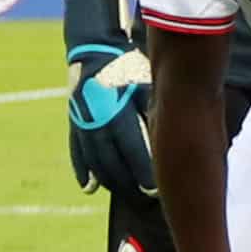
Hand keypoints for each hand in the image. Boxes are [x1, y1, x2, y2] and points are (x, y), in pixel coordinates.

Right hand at [66, 43, 155, 197]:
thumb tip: (176, 140)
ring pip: (95, 161)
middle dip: (128, 184)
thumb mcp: (148, 88)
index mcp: (119, 113)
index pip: (133, 151)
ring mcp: (82, 124)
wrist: (95, 51)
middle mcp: (98, 122)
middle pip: (113, 163)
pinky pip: (77, 152)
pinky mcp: (74, 123)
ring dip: (109, 181)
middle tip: (144, 200)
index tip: (156, 191)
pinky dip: (83, 171)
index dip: (143, 173)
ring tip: (124, 195)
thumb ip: (157, 114)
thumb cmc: (132, 69)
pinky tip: (90, 187)